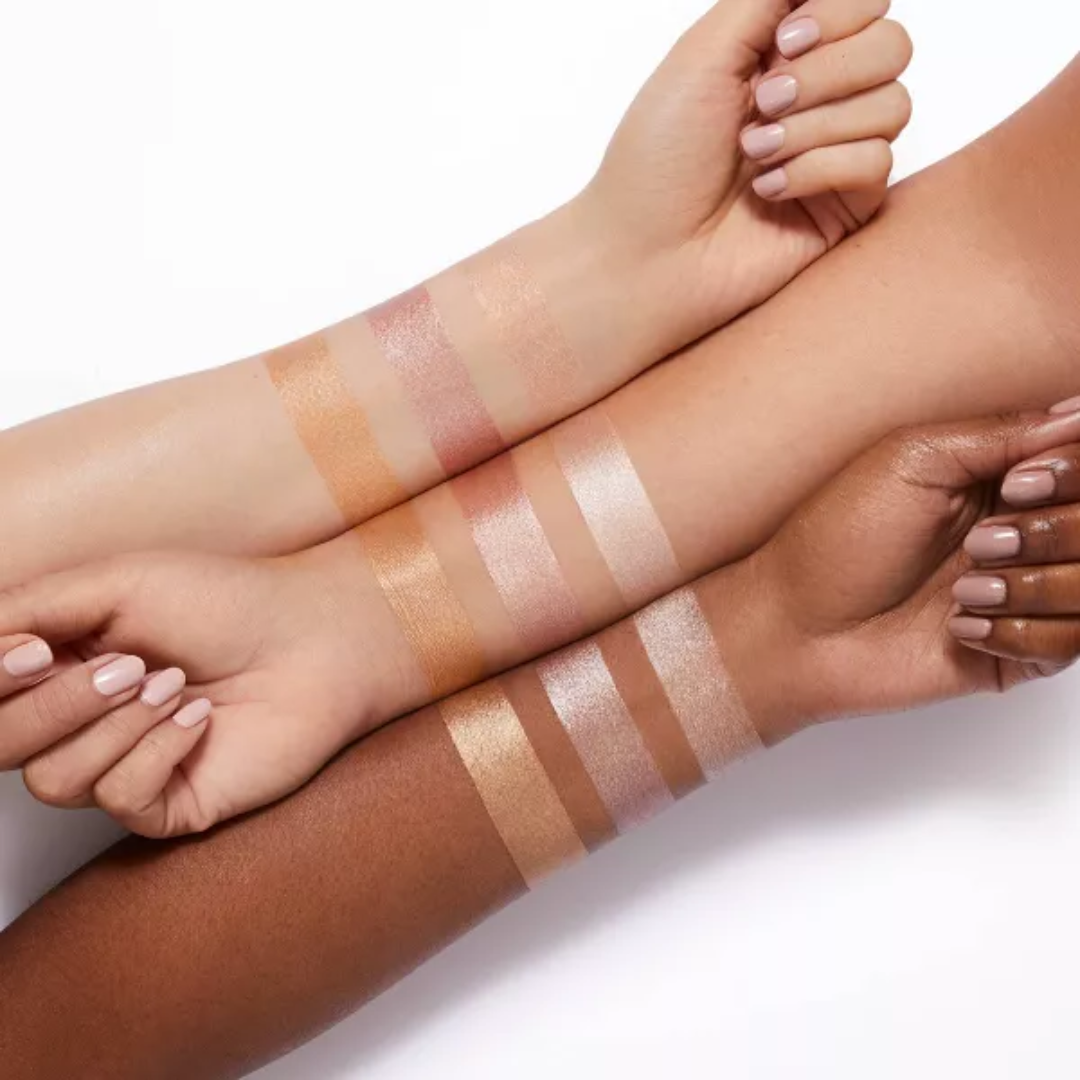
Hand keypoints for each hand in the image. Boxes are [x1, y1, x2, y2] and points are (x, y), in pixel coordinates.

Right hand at [0, 548, 378, 836]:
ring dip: (118, 725)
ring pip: (57, 781)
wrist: (315, 638)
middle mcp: (82, 722)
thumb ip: (33, 609)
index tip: (36, 652)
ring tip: (176, 683)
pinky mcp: (169, 804)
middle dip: (55, 707)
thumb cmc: (227, 602)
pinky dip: (157, 752)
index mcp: (61, 667)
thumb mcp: (117, 584)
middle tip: (128, 666)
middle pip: (3, 748)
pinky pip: (121, 800)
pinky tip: (200, 718)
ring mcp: (124, 767)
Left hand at [585, 0, 912, 344]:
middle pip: (893, 45)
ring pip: (892, 103)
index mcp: (783, 54)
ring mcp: (835, 153)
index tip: (780, 44)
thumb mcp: (703, 52)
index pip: (866, 1)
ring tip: (753, 154)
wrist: (645, 256)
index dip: (837, 12)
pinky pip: (877, 162)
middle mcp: (817, 97)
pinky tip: (768, 192)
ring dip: (813, 125)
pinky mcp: (846, 208)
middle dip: (827, 71)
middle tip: (762, 105)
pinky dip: (818, 170)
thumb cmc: (656, 162)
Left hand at [743, 403, 1079, 741]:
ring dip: (1031, 586)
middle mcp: (1024, 531)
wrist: (795, 624)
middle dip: (1049, 533)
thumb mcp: (913, 460)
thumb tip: (1079, 413)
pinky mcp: (1020, 651)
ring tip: (964, 589)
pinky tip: (960, 627)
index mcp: (1003, 477)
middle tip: (980, 543)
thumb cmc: (836, 539)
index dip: (1071, 474)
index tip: (1017, 486)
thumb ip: (1004, 433)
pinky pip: (1072, 643)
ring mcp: (1025, 592)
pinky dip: (1020, 633)